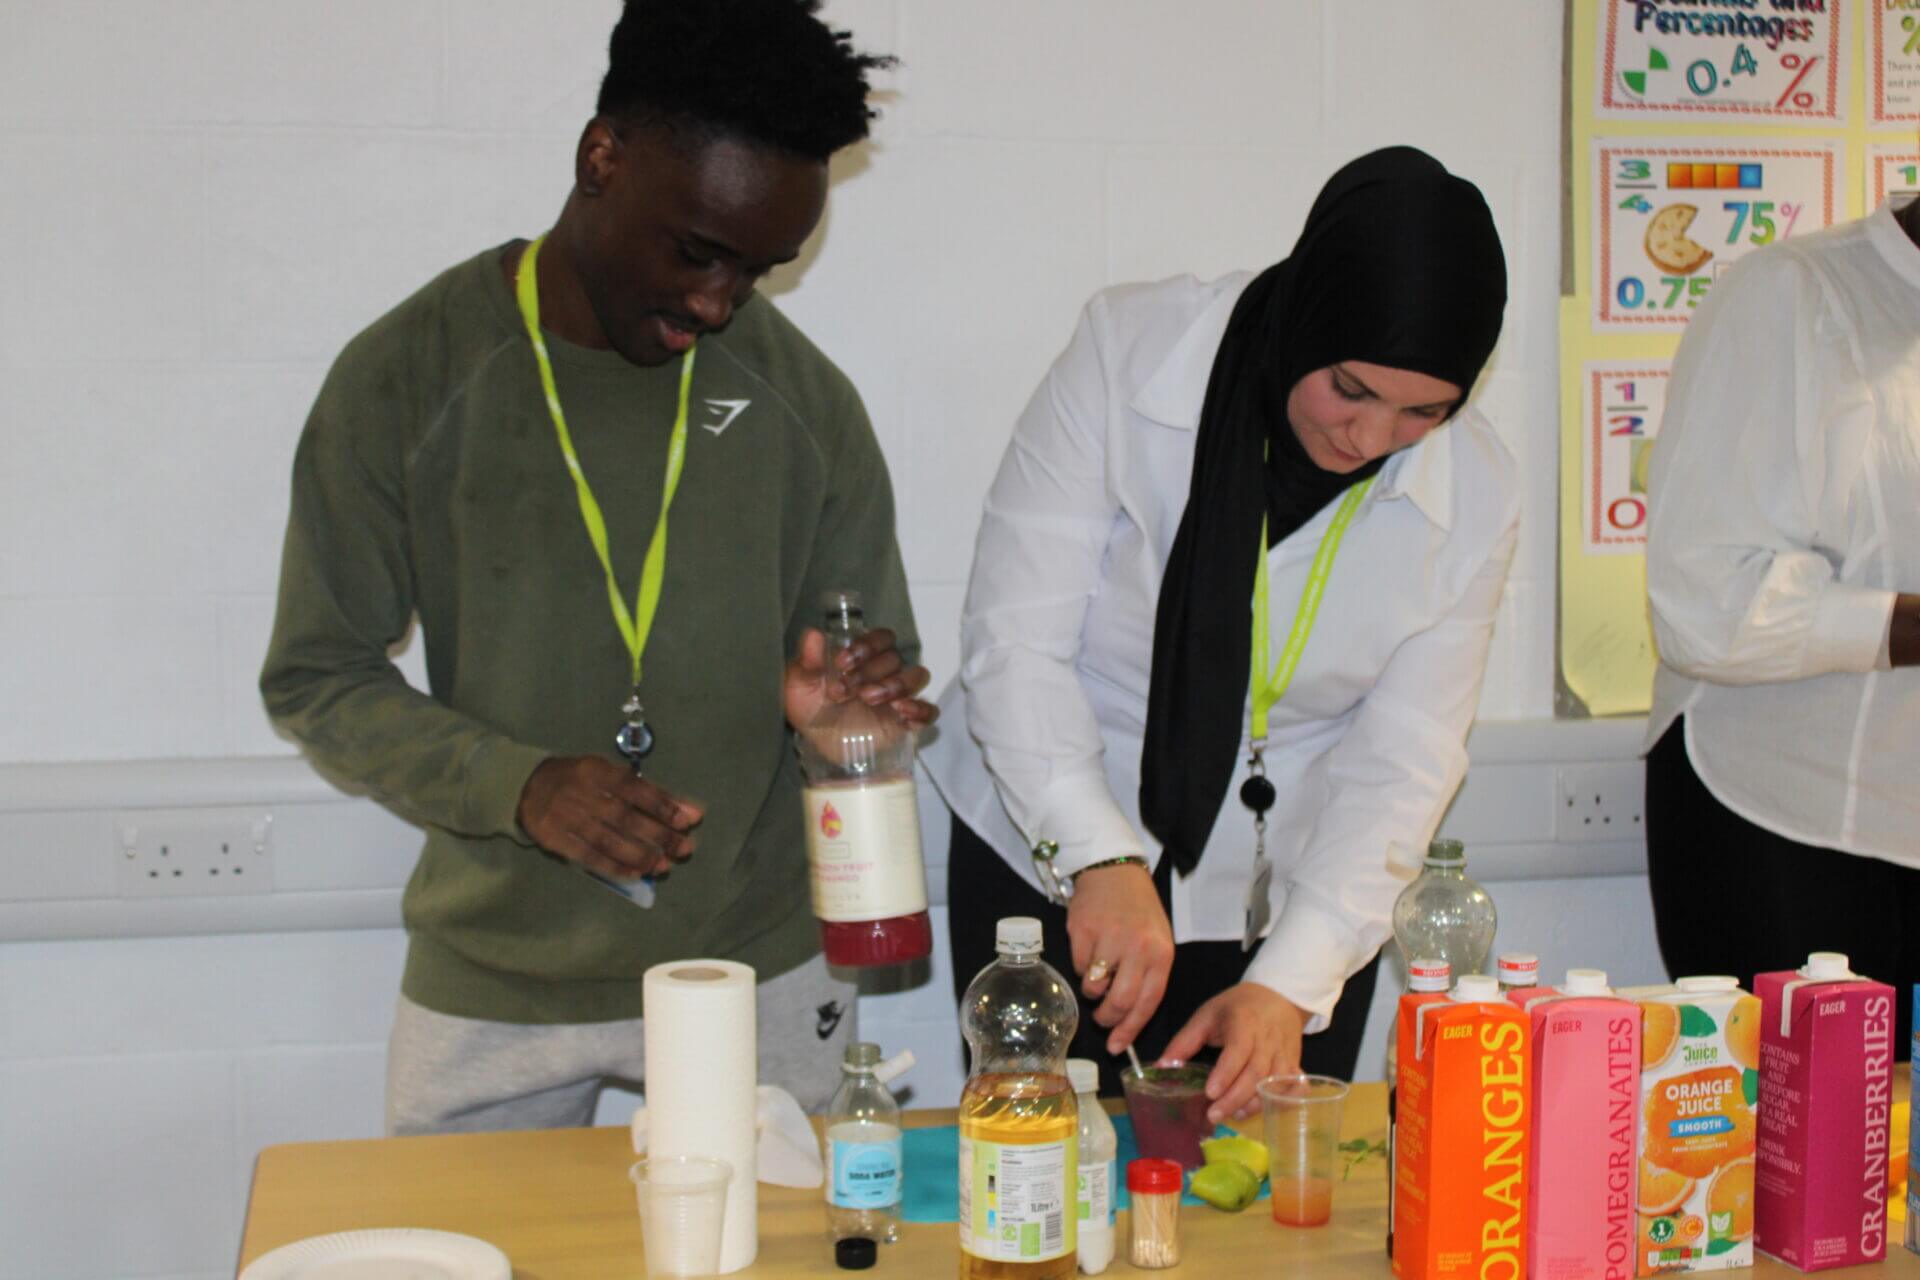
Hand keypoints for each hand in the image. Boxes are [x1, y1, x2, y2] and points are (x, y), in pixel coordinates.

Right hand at [516, 755, 702, 879]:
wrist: (527, 786)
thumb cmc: (579, 779)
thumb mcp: (609, 774)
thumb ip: (647, 792)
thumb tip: (688, 812)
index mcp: (596, 771)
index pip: (634, 789)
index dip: (662, 805)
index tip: (688, 820)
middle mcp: (581, 793)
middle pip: (624, 817)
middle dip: (658, 835)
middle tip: (684, 848)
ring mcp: (565, 817)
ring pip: (608, 841)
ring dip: (640, 855)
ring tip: (664, 866)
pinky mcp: (554, 839)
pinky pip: (588, 856)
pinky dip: (614, 867)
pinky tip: (636, 874)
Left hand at [783, 627, 936, 728]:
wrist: (818, 743)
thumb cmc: (811, 708)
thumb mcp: (800, 685)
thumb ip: (808, 660)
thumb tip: (814, 633)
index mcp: (864, 656)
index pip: (881, 637)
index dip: (866, 646)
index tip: (841, 663)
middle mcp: (885, 671)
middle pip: (894, 657)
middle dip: (869, 671)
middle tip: (843, 691)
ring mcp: (899, 695)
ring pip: (916, 676)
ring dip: (895, 684)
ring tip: (869, 698)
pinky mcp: (907, 721)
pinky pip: (929, 711)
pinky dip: (921, 710)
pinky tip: (902, 711)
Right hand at [1066, 862, 1174, 1055]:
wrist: (1115, 871)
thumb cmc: (1138, 911)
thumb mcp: (1157, 941)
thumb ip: (1147, 977)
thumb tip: (1128, 1020)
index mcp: (1161, 954)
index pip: (1147, 1003)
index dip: (1130, 1030)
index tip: (1117, 1047)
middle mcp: (1138, 947)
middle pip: (1120, 1002)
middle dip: (1108, 1019)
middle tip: (1101, 1019)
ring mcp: (1109, 938)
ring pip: (1095, 987)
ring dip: (1092, 991)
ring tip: (1097, 975)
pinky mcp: (1083, 930)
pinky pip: (1078, 967)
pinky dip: (1082, 967)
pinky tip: (1090, 950)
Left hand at [1160, 983, 1308, 1123]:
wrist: (1277, 995)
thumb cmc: (1236, 1007)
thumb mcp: (1206, 1016)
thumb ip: (1184, 1042)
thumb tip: (1160, 1067)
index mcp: (1244, 1023)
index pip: (1238, 1050)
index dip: (1225, 1073)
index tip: (1209, 1092)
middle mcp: (1267, 1039)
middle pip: (1256, 1073)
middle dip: (1235, 1097)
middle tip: (1214, 1115)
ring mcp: (1284, 1053)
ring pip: (1274, 1084)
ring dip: (1255, 1103)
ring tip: (1234, 1115)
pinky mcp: (1295, 1064)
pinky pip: (1295, 1086)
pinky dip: (1285, 1100)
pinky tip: (1266, 1109)